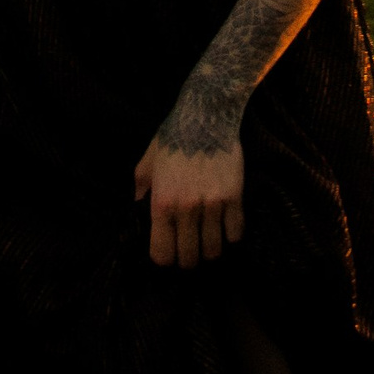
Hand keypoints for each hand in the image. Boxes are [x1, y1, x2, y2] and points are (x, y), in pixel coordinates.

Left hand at [134, 127, 244, 267]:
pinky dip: (230, 235)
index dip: (165, 259)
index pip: (162, 254)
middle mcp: (186, 208)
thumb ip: (141, 188)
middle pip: (189, 259)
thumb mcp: (148, 161)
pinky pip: (235, 234)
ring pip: (213, 251)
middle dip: (188, 259)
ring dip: (210, 250)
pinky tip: (225, 225)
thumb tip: (138, 208)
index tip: (169, 253)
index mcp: (162, 202)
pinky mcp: (234, 197)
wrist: (206, 113)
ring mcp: (212, 204)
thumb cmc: (174, 136)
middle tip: (190, 249)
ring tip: (208, 240)